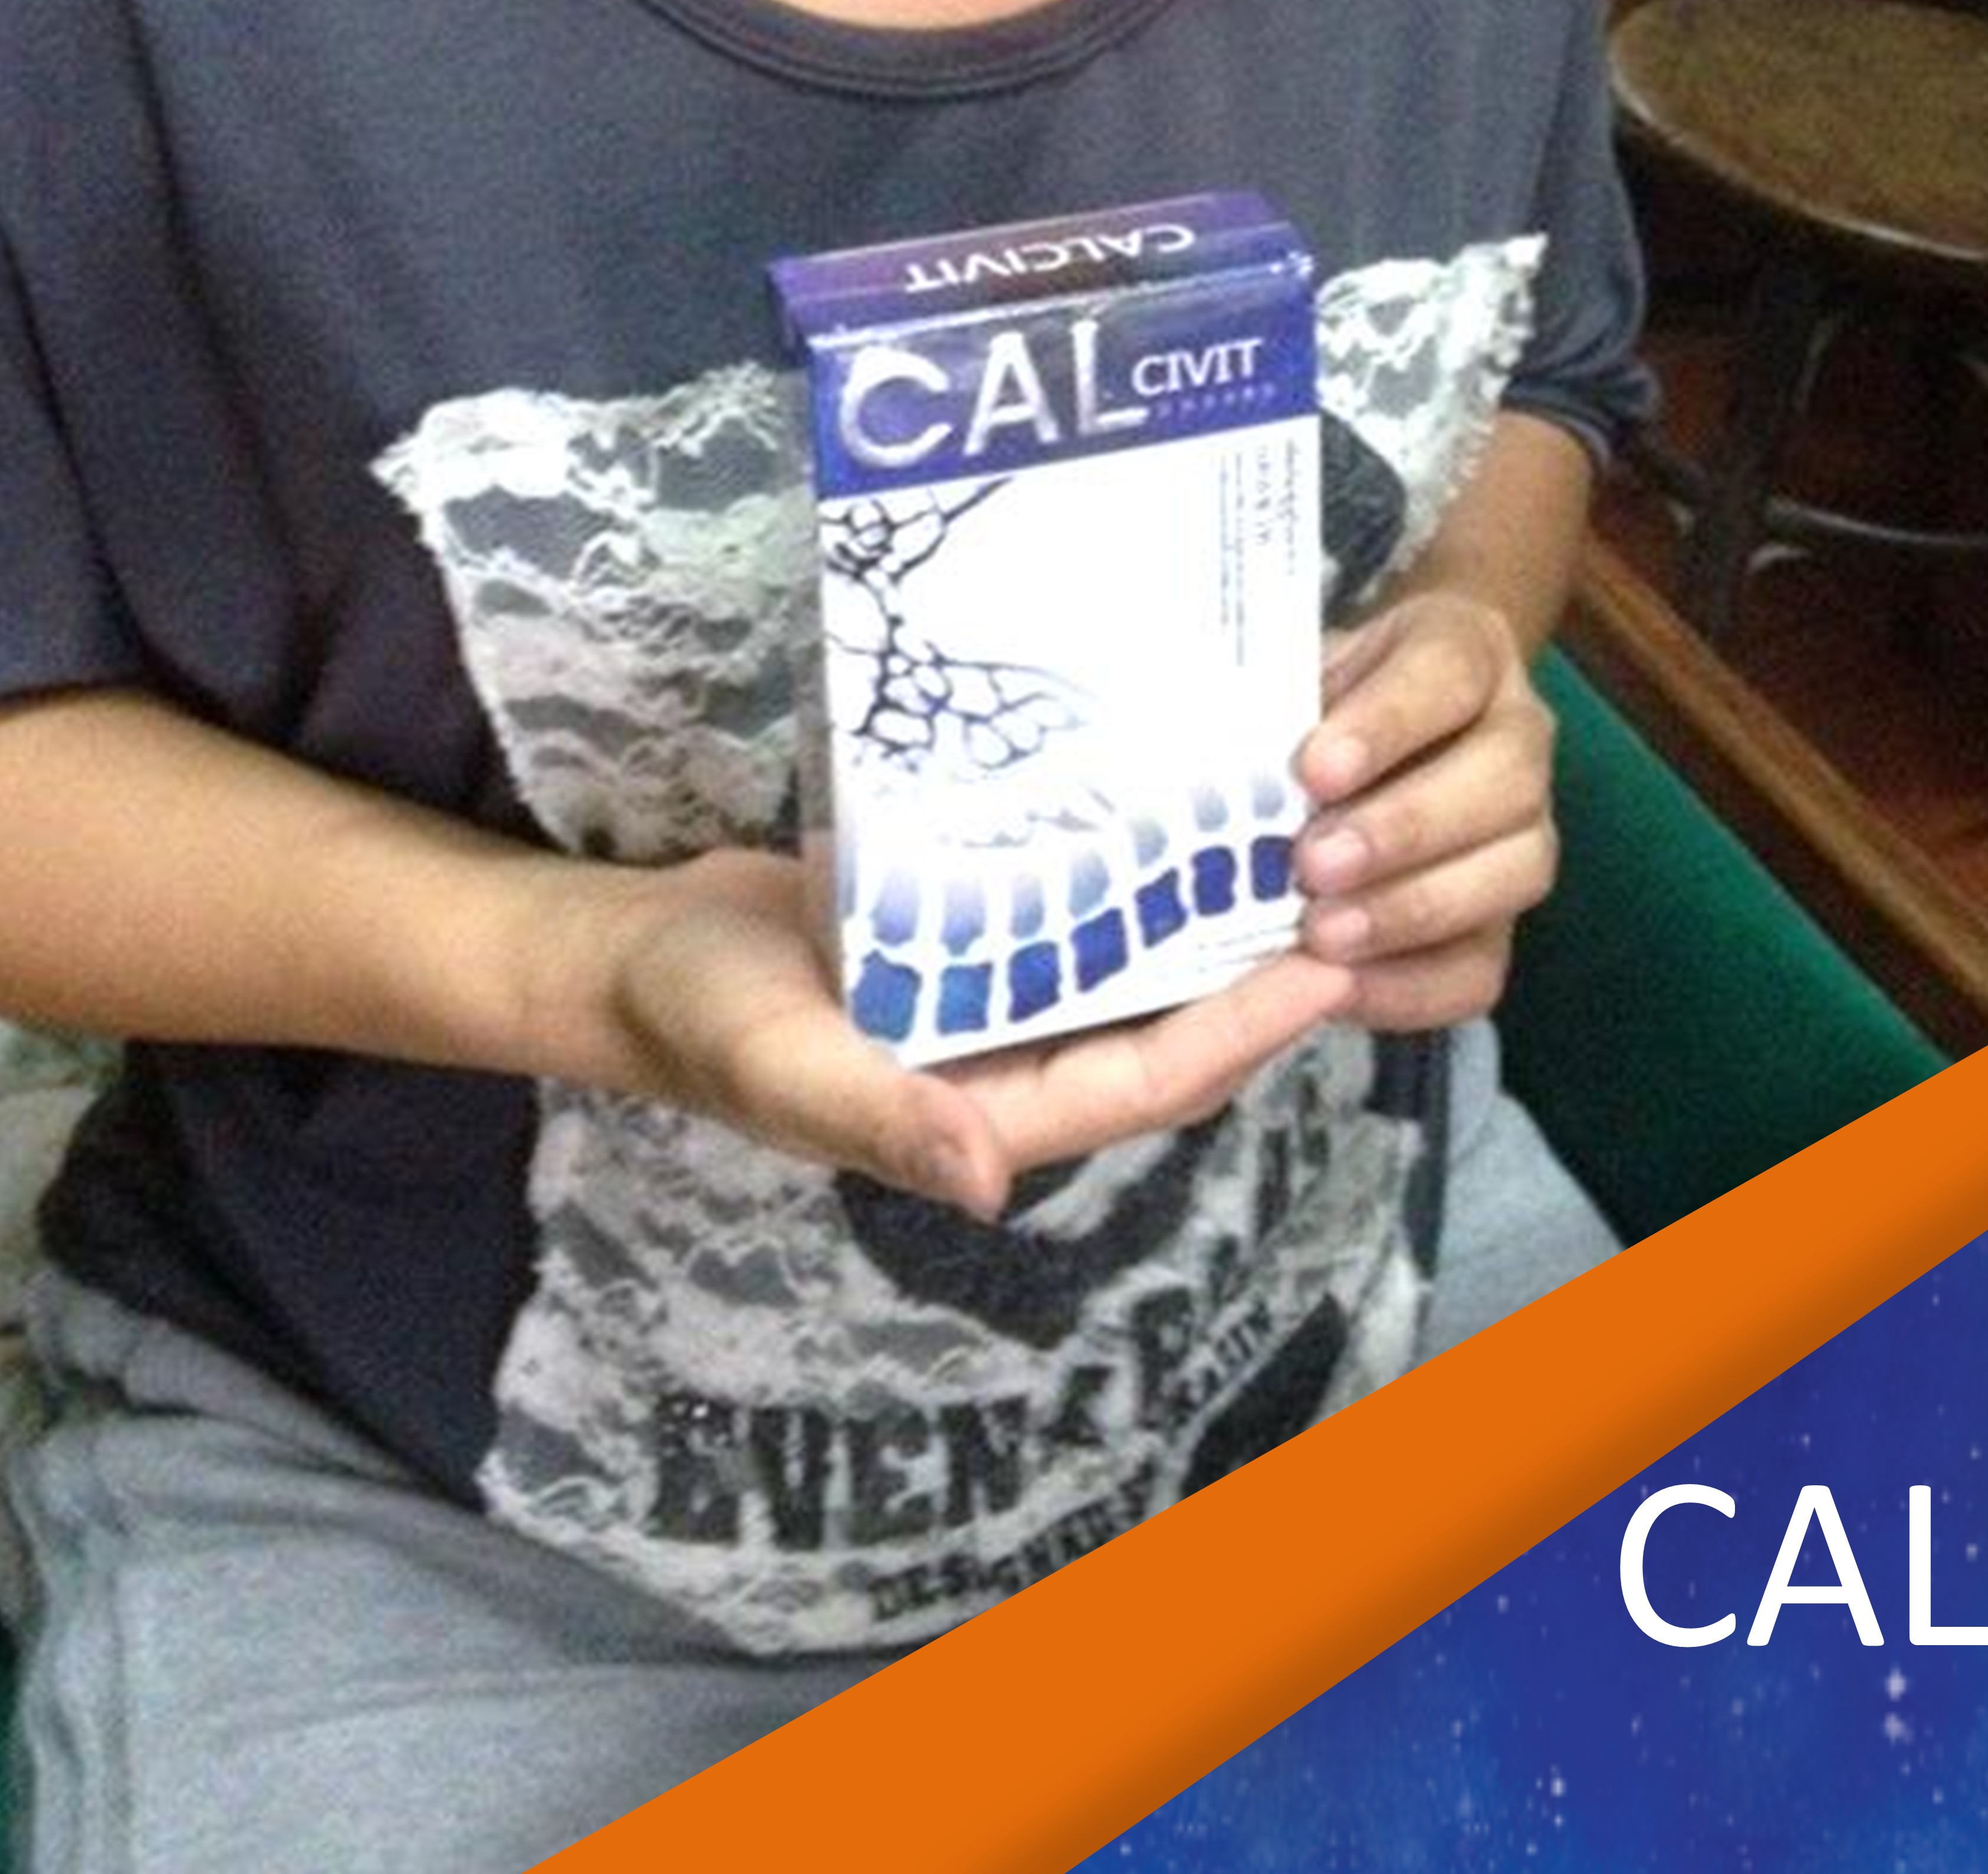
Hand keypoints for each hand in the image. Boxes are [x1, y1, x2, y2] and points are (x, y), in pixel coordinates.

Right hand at [599, 845, 1353, 1220]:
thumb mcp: (778, 1064)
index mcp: (985, 1111)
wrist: (639, 957)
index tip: (1325, 967)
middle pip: (1164, 1026)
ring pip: (1132, 968)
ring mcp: (995, 1001)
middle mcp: (1009, 1062)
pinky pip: (1076, 915)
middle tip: (1348, 887)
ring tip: (1294, 842)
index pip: (1147, 1081)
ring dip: (1206, 920)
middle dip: (1254, 971)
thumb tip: (988, 1177)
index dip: (1239, 1034)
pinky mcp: (972, 941)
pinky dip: (1131, 876)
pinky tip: (1181, 810)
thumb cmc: (701, 1016)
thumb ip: (880, 1121)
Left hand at [1290, 588, 1558, 1029]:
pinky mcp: (1500, 922)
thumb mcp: (1295, 673)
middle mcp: (1518, 737)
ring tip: (1323, 933)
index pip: (1447, 671)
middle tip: (1315, 863)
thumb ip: (1275, 705)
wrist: (1354, 747)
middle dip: (1405, 828)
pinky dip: (1414, 986)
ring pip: (1512, 873)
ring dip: (1414, 910)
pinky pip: (1483, 967)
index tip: (1315, 768)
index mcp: (1468, 652)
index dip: (1388, 723)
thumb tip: (1222, 765)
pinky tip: (1340, 988)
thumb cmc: (1315, 703)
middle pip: (1503, 779)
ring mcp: (1524, 833)